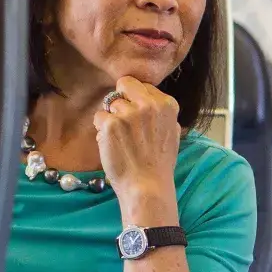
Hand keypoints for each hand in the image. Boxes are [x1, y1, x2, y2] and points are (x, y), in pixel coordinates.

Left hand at [94, 76, 181, 203]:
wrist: (147, 186)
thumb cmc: (159, 164)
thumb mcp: (172, 133)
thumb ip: (161, 113)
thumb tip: (150, 99)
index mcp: (167, 104)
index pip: (143, 85)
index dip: (136, 99)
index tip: (138, 117)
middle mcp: (149, 104)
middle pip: (124, 85)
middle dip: (121, 100)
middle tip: (125, 123)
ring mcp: (129, 113)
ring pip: (110, 103)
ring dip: (111, 118)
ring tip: (120, 139)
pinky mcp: (111, 124)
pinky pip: (99, 117)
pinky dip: (101, 131)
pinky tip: (112, 145)